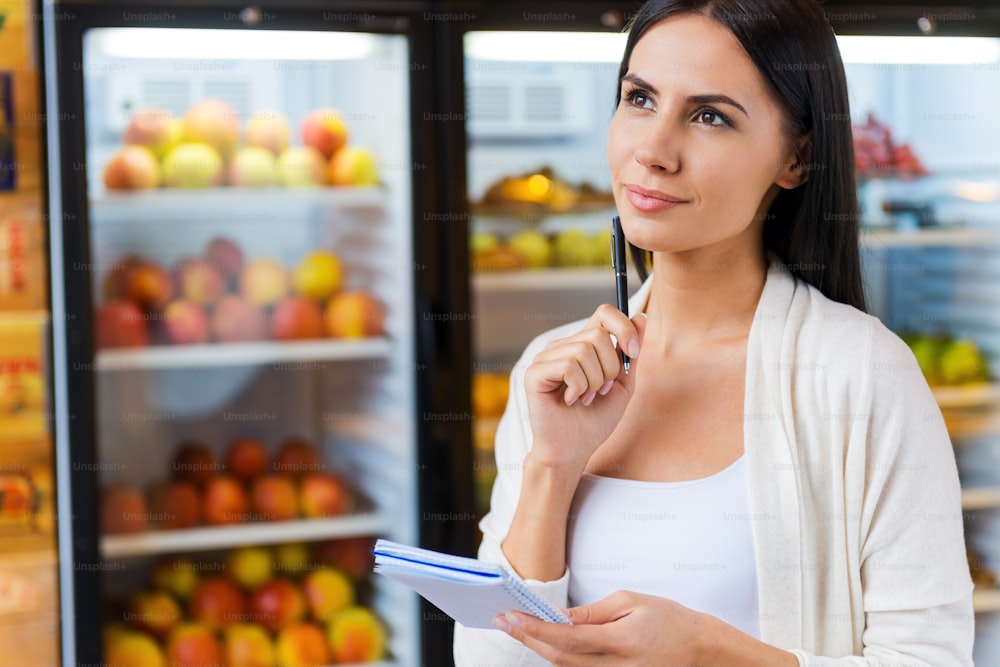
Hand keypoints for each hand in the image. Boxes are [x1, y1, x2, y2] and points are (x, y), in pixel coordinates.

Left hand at [492, 590, 706, 666]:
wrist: (699, 651)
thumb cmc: (669, 620)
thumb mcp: (631, 602)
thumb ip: (592, 612)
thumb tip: (560, 616)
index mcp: (621, 641)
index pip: (568, 638)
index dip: (535, 629)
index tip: (511, 616)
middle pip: (560, 659)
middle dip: (527, 639)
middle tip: (502, 620)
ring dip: (538, 648)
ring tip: (516, 627)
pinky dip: (558, 657)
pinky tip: (543, 641)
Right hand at [523, 305, 646, 472]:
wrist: (574, 450)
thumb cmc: (594, 420)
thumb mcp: (622, 384)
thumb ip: (630, 353)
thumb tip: (642, 318)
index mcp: (582, 345)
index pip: (604, 313)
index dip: (624, 327)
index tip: (633, 354)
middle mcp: (561, 347)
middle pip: (598, 335)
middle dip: (610, 368)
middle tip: (600, 391)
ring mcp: (545, 359)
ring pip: (584, 351)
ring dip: (594, 382)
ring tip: (585, 398)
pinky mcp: (534, 374)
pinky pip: (568, 366)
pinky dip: (578, 387)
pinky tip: (571, 400)